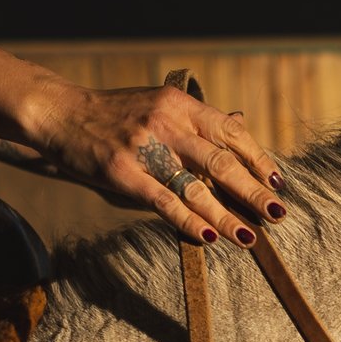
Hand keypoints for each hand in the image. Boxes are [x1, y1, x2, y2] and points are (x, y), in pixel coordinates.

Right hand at [25, 78, 286, 246]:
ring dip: (227, 215)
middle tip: (279, 214)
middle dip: (254, 192)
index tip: (277, 182)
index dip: (258, 159)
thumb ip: (196, 121)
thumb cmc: (115, 115)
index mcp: (181, 105)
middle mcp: (168, 123)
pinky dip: (188, 221)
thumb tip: (240, 126)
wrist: (61, 113)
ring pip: (198, 186)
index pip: (231, 133)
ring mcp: (146, 148)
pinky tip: (208, 236)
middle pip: (222, 162)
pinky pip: (164, 202)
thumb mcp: (159, 105)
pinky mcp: (124, 173)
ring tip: (249, 236)